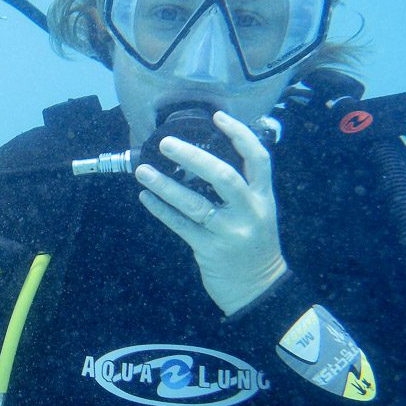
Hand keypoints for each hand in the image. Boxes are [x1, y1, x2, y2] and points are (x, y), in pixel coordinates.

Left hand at [134, 110, 286, 314]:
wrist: (259, 290)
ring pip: (194, 203)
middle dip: (193, 157)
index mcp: (263, 197)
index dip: (240, 134)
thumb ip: (242, 187)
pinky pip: (180, 225)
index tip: (218, 116)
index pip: (258, 158)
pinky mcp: (209, 249)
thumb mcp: (259, 212)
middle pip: (223, 176)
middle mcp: (249, 211)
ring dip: (165, 185)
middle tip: (166, 143)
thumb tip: (205, 158)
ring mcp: (229, 232)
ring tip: (142, 171)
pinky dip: (161, 210)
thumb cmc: (253, 245)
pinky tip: (146, 197)